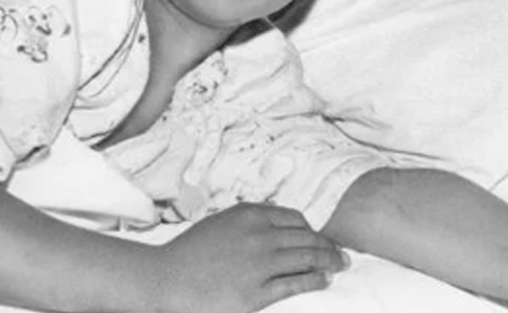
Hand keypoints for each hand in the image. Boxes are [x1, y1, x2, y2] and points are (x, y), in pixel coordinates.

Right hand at [158, 203, 348, 312]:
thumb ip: (247, 222)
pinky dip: (316, 280)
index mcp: (248, 215)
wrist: (166, 278)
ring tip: (339, 266)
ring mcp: (260, 264)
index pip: (295, 218)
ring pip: (308, 259)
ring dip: (330, 262)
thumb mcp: (218, 224)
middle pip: (307, 238)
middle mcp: (258, 235)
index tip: (319, 237)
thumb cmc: (188, 253)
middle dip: (329, 246)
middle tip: (341, 253)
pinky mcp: (258, 291)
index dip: (312, 229)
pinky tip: (323, 280)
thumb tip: (275, 226)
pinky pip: (297, 282)